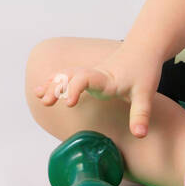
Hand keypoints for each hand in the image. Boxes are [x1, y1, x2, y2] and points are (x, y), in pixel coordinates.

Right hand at [34, 44, 161, 137]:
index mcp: (107, 78)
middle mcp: (95, 73)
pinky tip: (41, 89)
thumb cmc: (144, 70)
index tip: (68, 103)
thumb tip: (139, 135)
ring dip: (52, 84)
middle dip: (57, 87)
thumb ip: (141, 115)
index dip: (75, 88)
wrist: (143, 50)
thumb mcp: (146, 93)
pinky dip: (54, 81)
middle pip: (71, 76)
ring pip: (66, 74)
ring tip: (38, 96)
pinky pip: (67, 75)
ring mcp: (90, 72)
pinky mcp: (88, 74)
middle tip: (46, 102)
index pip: (86, 78)